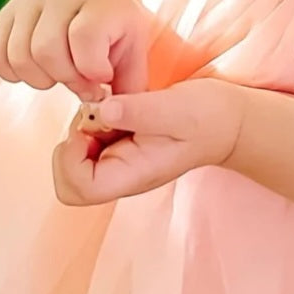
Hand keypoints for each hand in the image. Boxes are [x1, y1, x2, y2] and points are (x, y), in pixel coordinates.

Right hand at [0, 0, 152, 98]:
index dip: (92, 69)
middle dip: (64, 78)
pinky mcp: (7, 14)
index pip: (84, 37)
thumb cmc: (116, 40)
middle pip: (46, 49)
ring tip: (60, 75)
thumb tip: (110, 117)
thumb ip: (128, 90)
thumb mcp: (133, 60)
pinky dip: (13, 73)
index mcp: (101, 3)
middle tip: (80, 81)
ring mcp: (30, 2)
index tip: (103, 77)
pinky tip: (37, 71)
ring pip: (19, 54)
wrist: (94, 7)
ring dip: (41, 78)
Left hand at [51, 77, 242, 205]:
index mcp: (130, 176)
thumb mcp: (178, 110)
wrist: (226, 120)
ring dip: (82, 127)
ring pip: (72, 158)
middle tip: (96, 116)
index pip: (77, 188)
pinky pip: (86, 139)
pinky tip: (116, 105)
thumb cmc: (207, 118)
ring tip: (112, 106)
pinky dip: (91, 119)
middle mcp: (119, 174)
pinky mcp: (117, 145)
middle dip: (71, 144)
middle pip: (67, 180)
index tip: (91, 126)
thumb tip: (102, 110)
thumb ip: (141, 110)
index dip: (71, 157)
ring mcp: (116, 162)